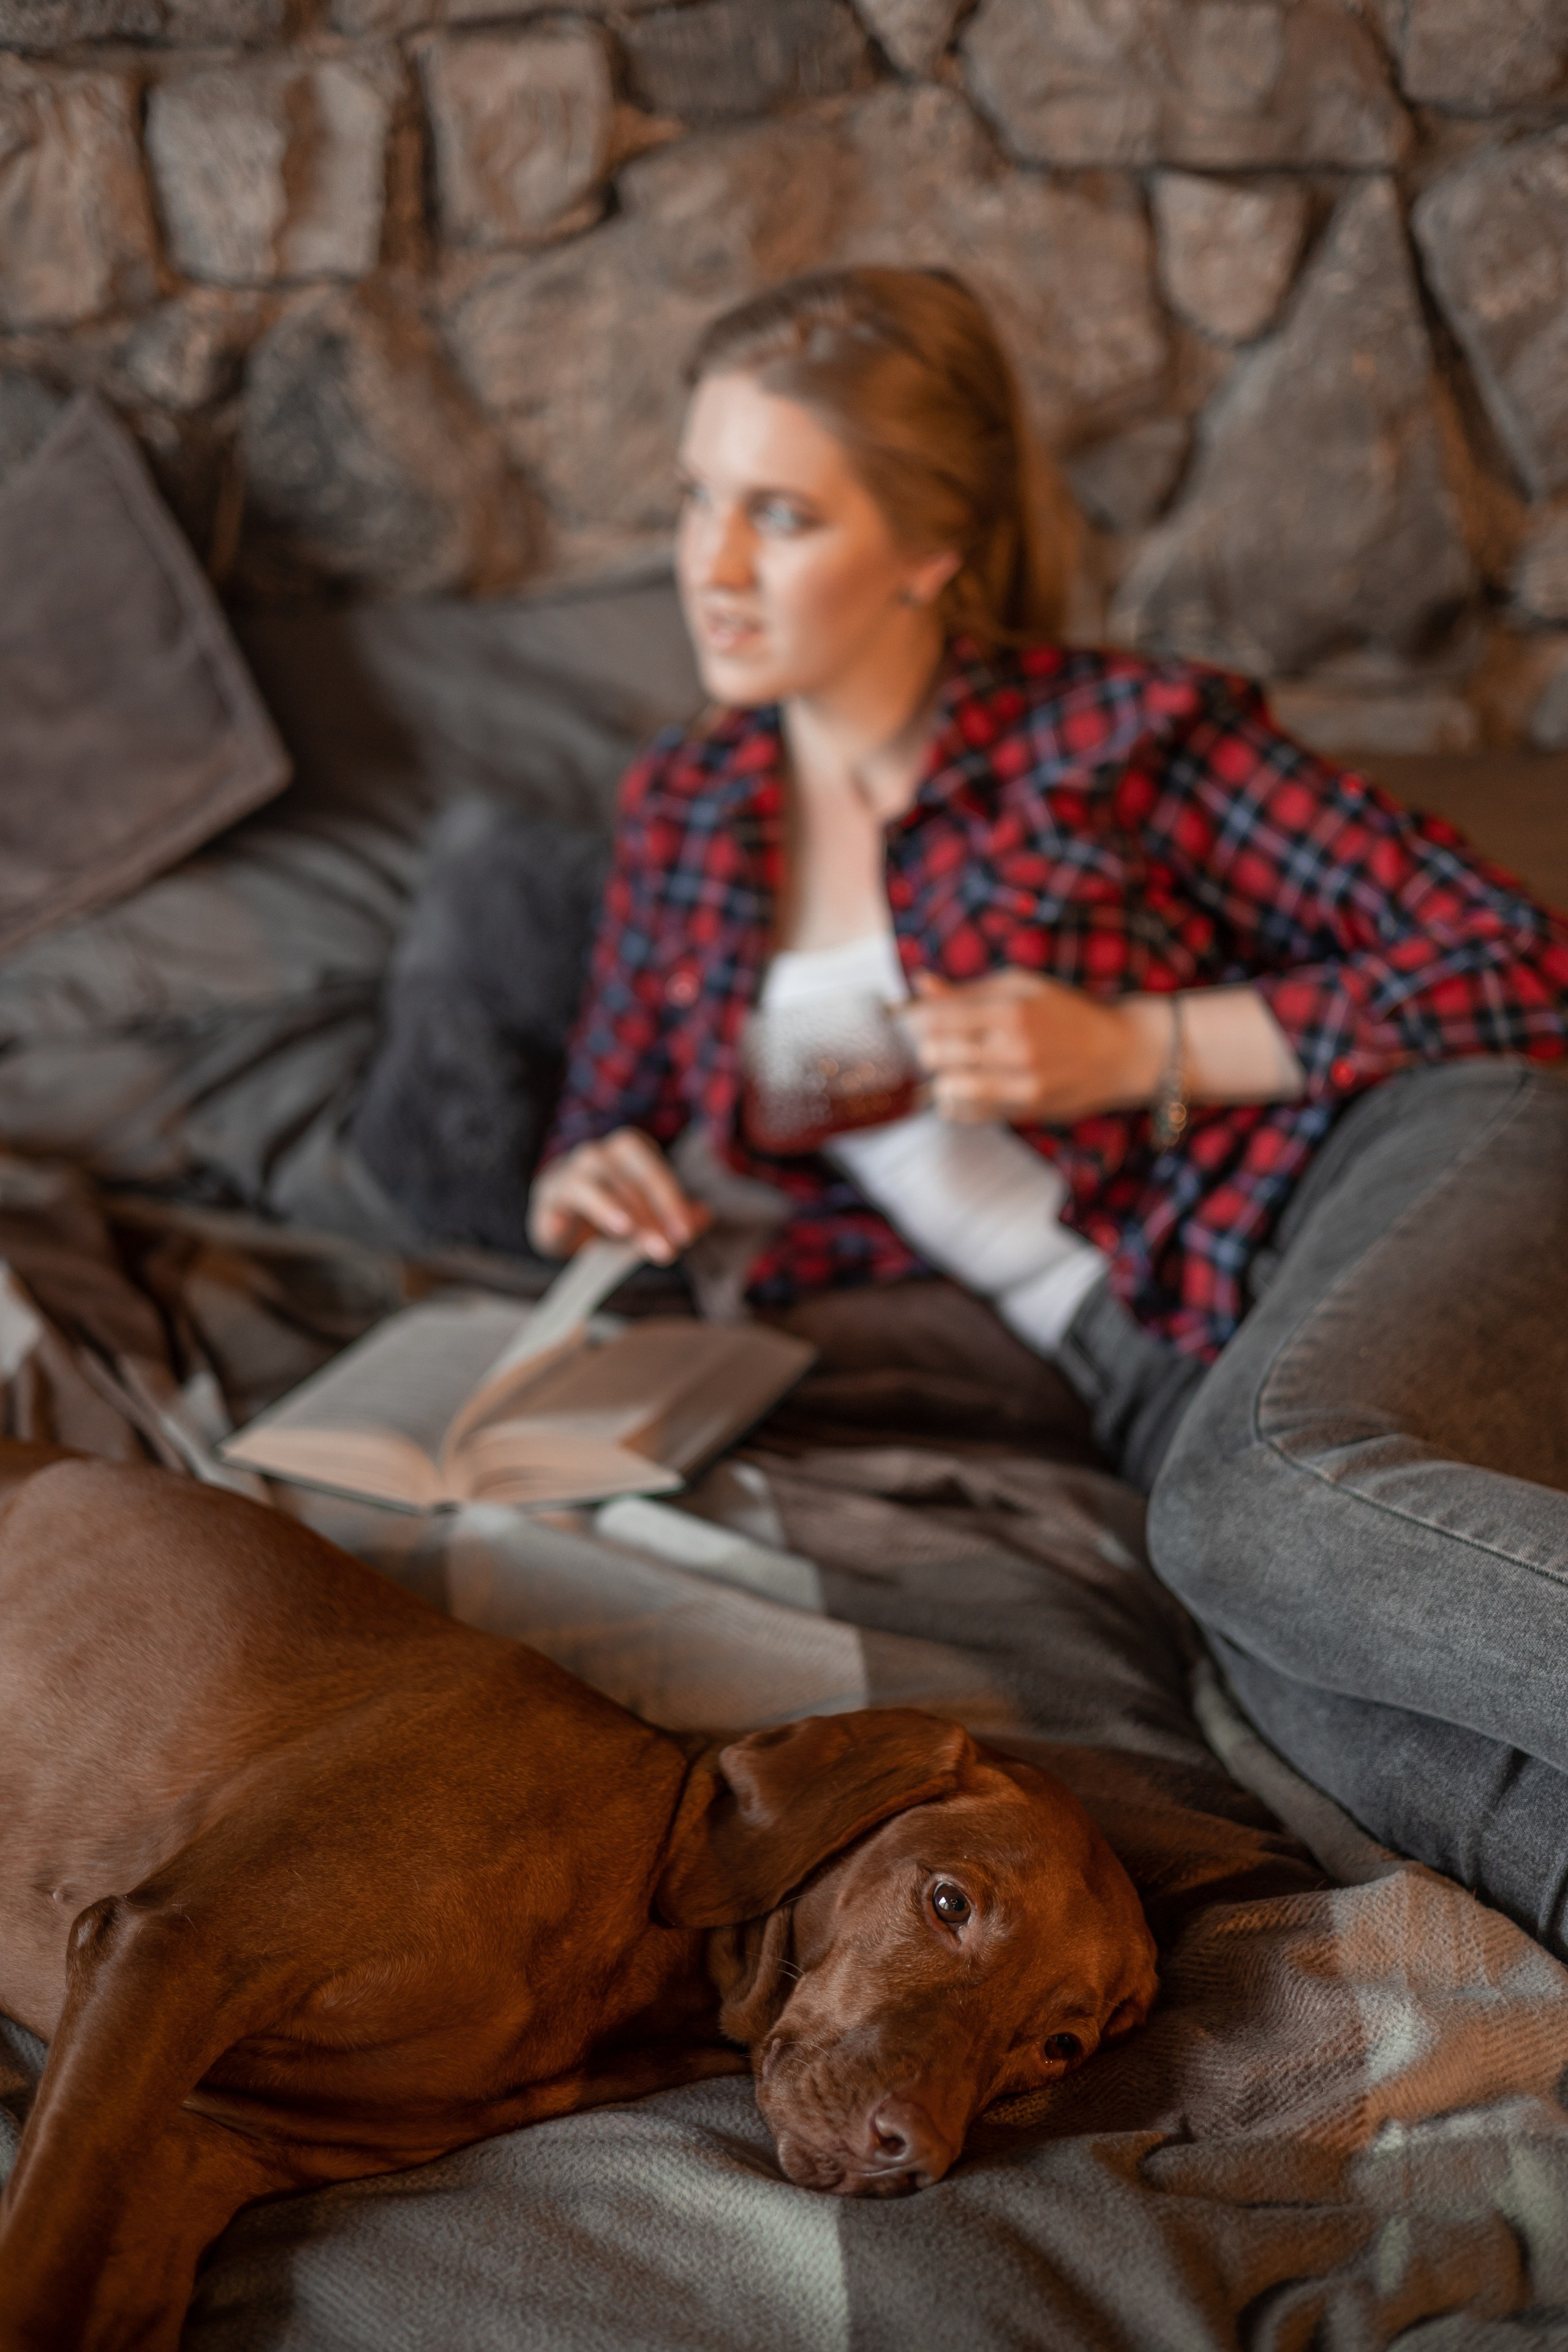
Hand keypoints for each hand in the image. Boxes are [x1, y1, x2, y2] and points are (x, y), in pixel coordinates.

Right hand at [527, 1129, 712, 1264]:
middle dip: (648, 1210)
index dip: (671, 1201)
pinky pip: (552, 1202)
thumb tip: (703, 1216)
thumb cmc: (613, 1213)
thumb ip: (677, 1217)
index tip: (684, 1235)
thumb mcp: (648, 1218)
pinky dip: (559, 1215)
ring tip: (626, 1230)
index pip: (654, 1169)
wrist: (564, 1221)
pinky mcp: (546, 1198)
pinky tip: (565, 1231)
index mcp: (629, 1152)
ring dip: (610, 1205)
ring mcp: (568, 1173)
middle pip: (625, 1171)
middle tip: (664, 1248)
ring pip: (588, 1180)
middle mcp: (599, 1155)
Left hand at [899, 968, 1162, 1125]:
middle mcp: (1015, 1051)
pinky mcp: (1025, 1113)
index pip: (937, 1018)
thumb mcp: (1022, 987)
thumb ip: (969, 990)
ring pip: (948, 1089)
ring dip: (942, 1077)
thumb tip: (919, 984)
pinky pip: (968, 1115)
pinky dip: (956, 1102)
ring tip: (954, 1067)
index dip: (915, 1018)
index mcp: (1012, 1012)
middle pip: (936, 1054)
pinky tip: (966, 1087)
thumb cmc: (1067, 1013)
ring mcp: (1021, 1087)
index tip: (915, 1017)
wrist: (1120, 1053)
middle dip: (928, 1047)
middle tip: (939, 1042)